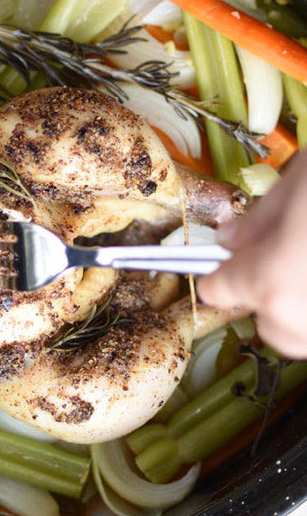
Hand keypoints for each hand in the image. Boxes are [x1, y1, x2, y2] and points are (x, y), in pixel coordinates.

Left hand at [198, 150, 306, 358]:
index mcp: (272, 281)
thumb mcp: (300, 179)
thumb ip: (258, 218)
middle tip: (277, 263)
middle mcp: (302, 316)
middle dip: (267, 299)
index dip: (220, 271)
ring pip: (303, 335)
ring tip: (303, 265)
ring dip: (299, 308)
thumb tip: (231, 238)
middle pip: (268, 326)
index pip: (218, 290)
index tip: (225, 262)